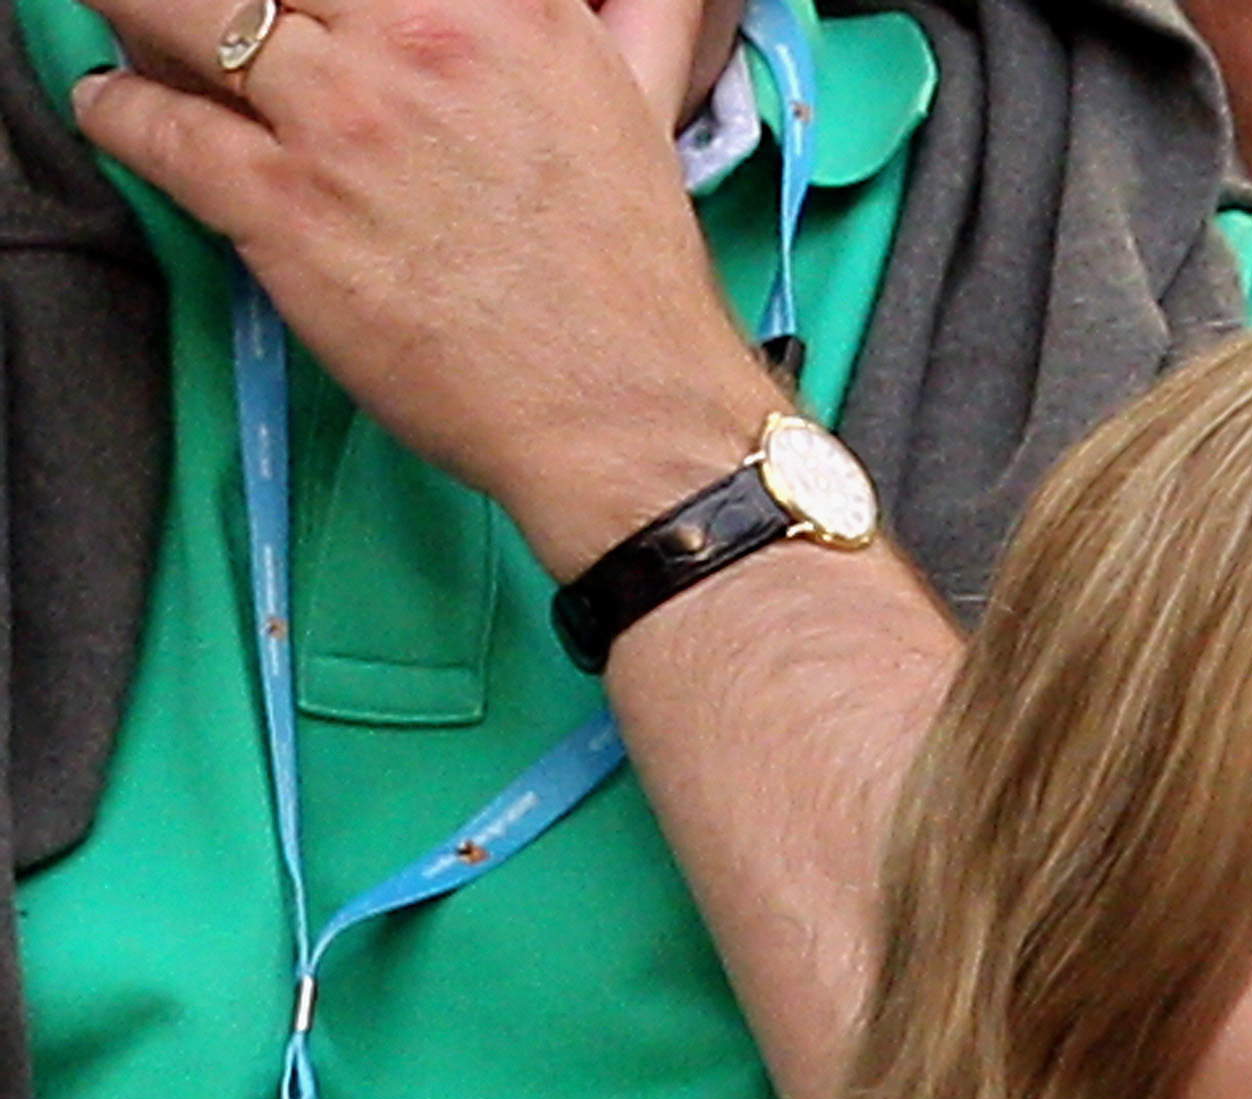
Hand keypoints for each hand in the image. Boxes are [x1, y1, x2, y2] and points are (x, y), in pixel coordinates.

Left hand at [70, 0, 781, 577]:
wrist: (627, 415)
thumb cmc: (633, 280)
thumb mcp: (644, 102)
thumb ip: (627, 16)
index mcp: (507, 1)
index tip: (309, 1)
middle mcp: (417, 34)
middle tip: (200, 12)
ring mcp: (342, 118)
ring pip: (173, 7)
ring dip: (135, 13)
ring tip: (135, 30)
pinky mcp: (282, 205)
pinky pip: (150, 123)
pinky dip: (118, 110)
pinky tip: (125, 113)